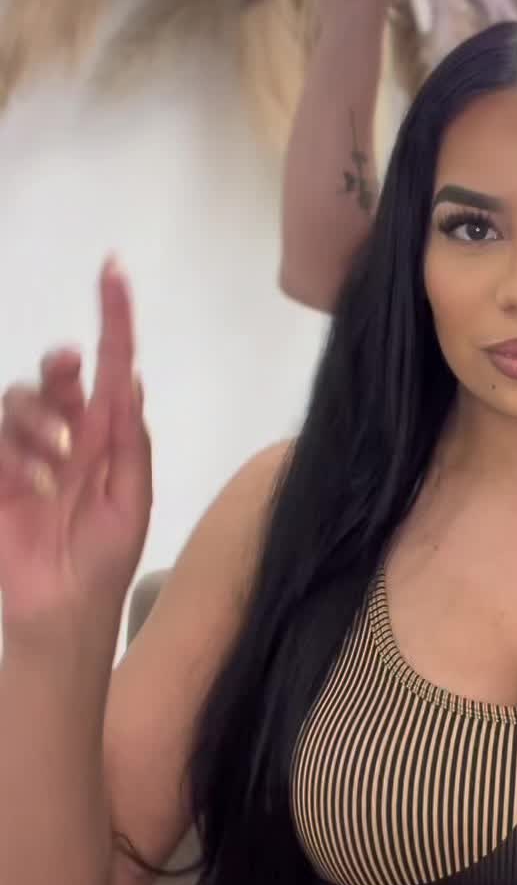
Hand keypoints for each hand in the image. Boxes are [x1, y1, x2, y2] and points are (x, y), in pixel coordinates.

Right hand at [0, 260, 151, 633]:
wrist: (63, 613)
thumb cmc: (104, 558)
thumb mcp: (132, 501)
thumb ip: (129, 442)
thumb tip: (130, 381)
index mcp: (107, 434)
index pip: (113, 365)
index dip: (114, 317)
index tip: (114, 270)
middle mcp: (66, 434)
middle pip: (55, 373)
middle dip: (59, 366)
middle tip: (68, 373)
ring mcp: (26, 453)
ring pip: (20, 402)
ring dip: (38, 427)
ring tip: (53, 473)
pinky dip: (17, 460)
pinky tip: (33, 488)